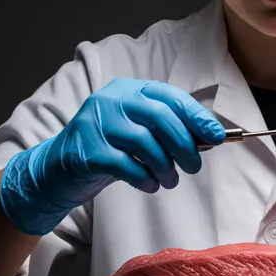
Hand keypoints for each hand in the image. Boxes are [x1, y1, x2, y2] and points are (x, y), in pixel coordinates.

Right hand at [0, 78, 226, 235]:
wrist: (58, 171)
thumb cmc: (108, 151)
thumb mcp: (137, 134)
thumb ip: (166, 131)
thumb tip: (207, 138)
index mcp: (129, 90)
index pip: (169, 96)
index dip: (196, 116)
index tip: (218, 136)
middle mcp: (111, 100)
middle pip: (159, 117)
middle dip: (184, 145)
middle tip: (194, 166)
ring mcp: (95, 123)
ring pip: (144, 142)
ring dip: (165, 167)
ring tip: (169, 181)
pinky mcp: (86, 150)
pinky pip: (125, 165)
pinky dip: (144, 178)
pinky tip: (150, 185)